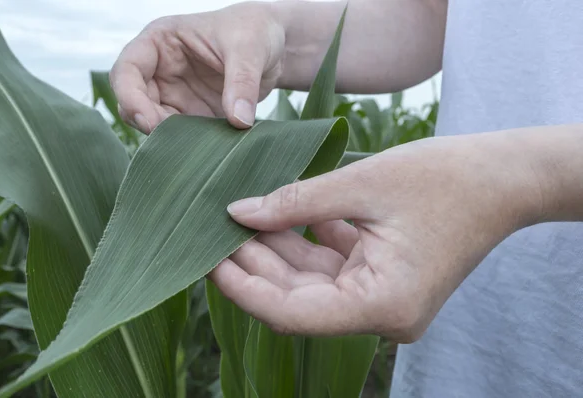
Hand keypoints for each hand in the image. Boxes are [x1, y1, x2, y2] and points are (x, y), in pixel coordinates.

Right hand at [110, 3, 284, 132]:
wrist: (275, 47)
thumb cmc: (255, 31)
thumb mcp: (250, 49)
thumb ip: (242, 82)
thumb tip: (238, 121)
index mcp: (161, 42)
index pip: (127, 70)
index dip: (129, 96)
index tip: (149, 121)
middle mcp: (160, 70)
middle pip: (133, 103)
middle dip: (148, 124)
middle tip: (174, 142)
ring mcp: (175, 95)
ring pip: (153, 124)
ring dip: (167, 139)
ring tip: (196, 146)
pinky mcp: (193, 115)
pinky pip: (180, 135)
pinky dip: (188, 145)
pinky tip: (208, 150)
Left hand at [209, 133, 542, 340]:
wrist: (502, 178)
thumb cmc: (445, 178)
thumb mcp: (361, 184)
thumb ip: (295, 203)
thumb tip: (238, 213)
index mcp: (382, 304)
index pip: (291, 314)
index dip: (243, 289)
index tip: (205, 262)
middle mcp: (381, 314)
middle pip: (296, 299)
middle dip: (255, 264)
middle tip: (215, 230)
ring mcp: (381, 299)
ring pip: (309, 282)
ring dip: (275, 251)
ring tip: (238, 218)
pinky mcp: (381, 279)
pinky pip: (329, 267)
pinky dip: (302, 242)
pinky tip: (274, 215)